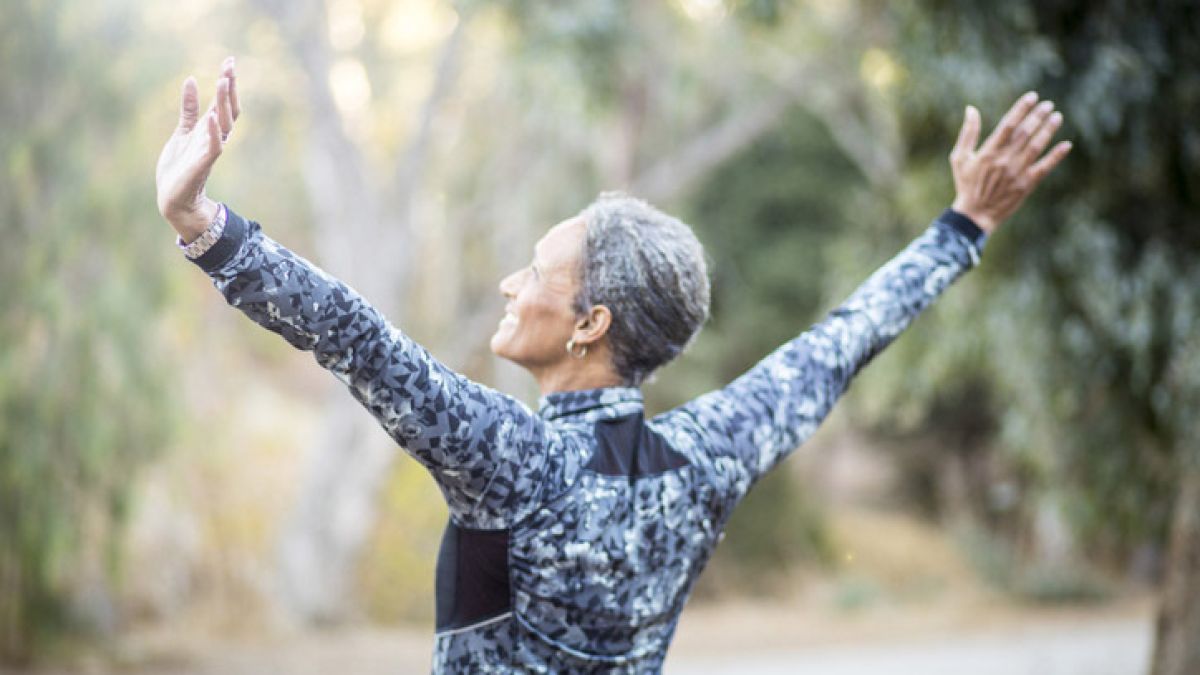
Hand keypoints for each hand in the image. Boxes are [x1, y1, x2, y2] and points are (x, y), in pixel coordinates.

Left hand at [156, 57, 240, 241]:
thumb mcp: (182, 132)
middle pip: (228, 110)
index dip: (227, 83)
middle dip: (229, 88)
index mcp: (209, 131)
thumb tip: (192, 80)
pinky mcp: (201, 165)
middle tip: (230, 65)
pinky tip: (211, 117)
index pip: (223, 103)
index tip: (229, 61)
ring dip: (224, 103)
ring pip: (224, 124)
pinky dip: (213, 132)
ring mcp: (209, 151)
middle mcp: (213, 139)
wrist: (174, 199)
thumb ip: (189, 109)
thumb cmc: (179, 168)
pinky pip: (213, 147)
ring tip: (222, 81)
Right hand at [949, 92, 1071, 233]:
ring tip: (1057, 117)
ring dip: (1048, 130)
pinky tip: (1066, 145)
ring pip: (1036, 146)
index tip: (1032, 97)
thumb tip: (971, 108)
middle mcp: (1004, 160)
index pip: (1008, 124)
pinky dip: (1056, 156)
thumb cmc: (966, 184)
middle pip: (1025, 132)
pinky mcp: (1027, 184)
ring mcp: (1017, 172)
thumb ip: (967, 133)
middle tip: (1048, 104)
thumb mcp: (959, 157)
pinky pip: (1044, 167)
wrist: (975, 214)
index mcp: (988, 152)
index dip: (1021, 109)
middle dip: (1038, 116)